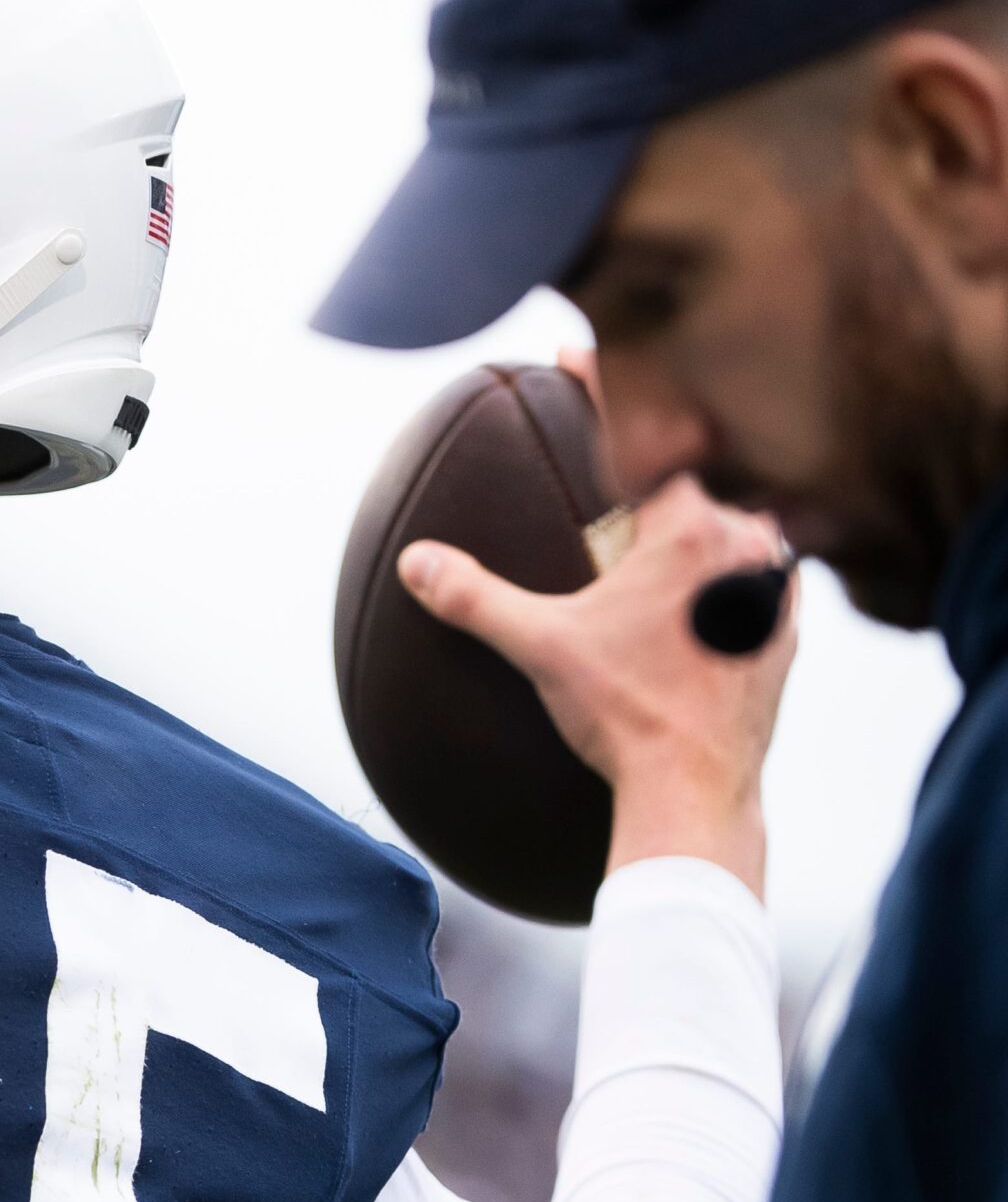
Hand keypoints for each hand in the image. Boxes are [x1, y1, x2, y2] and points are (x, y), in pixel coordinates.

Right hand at [398, 470, 794, 896]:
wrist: (694, 788)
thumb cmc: (623, 711)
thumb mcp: (538, 645)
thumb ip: (474, 597)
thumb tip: (415, 563)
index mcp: (690, 532)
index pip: (653, 454)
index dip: (616, 431)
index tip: (580, 413)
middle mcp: (747, 550)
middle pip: (701, 491)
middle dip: (660, 494)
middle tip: (618, 509)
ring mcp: (775, 593)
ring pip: (740, 534)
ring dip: (704, 537)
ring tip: (660, 555)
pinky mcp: (785, 636)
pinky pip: (762, 584)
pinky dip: (732, 583)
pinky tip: (699, 606)